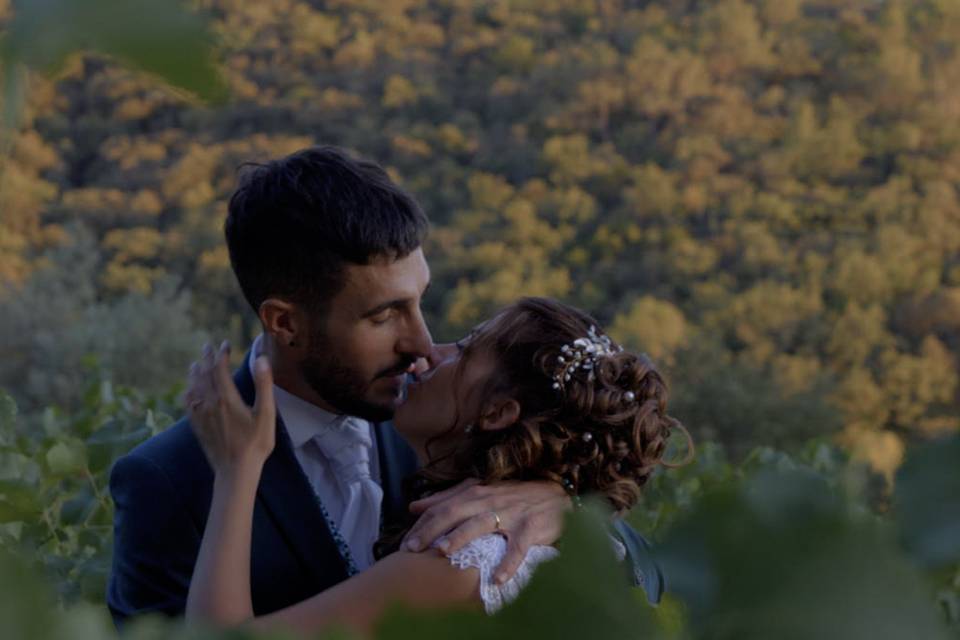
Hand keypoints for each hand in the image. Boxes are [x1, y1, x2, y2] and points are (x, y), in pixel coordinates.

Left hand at [185, 341, 275, 472]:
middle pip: (204, 375)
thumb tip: (261, 359)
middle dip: (206, 359)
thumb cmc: (255, 443)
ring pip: (194, 388)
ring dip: (195, 373)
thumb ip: (263, 385)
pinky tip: (189, 391)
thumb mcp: (266, 414)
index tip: (225, 344)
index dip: (221, 354)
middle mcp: (210, 403)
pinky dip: (188, 392)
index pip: (220, 369)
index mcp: (226, 398)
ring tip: (196, 364)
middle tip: (207, 347)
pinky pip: (188, 404)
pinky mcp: (197, 427)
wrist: (235, 471)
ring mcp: (201, 416)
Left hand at [402, 479, 569, 583]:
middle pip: (455, 512)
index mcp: (475, 493)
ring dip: (461, 536)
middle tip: (412, 548)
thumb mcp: (479, 492)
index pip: (443, 507)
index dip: (422, 524)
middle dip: (432, 529)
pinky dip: (508, 562)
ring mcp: (510, 513)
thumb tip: (413, 507)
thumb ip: (446, 499)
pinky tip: (498, 578)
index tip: (405, 544)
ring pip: (481, 523)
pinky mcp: (530, 527)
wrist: (556, 496)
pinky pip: (518, 547)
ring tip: (443, 551)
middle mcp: (489, 500)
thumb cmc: (513, 497)